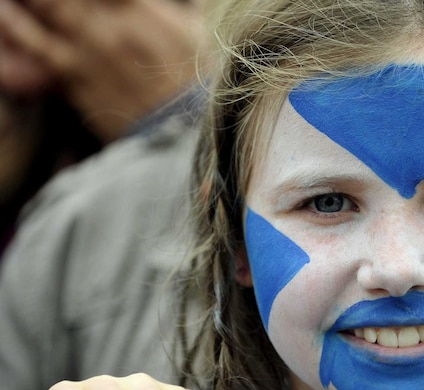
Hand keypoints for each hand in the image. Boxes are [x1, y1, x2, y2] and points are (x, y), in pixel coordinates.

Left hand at [0, 0, 205, 140]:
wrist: (183, 132)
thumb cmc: (195, 82)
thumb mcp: (194, 33)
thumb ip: (182, 7)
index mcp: (141, 9)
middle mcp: (108, 25)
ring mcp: (87, 51)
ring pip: (45, 9)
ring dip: (29, 1)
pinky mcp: (73, 78)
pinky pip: (36, 49)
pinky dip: (18, 28)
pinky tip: (7, 14)